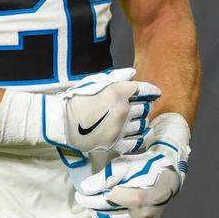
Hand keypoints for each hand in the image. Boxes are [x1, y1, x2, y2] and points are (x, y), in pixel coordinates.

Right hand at [41, 68, 159, 169]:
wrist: (63, 123)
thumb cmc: (78, 100)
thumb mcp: (95, 82)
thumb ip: (117, 77)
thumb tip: (134, 73)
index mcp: (118, 93)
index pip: (144, 90)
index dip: (152, 91)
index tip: (155, 93)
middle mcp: (122, 111)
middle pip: (146, 108)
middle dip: (146, 105)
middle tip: (144, 106)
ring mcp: (120, 129)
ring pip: (142, 125)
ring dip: (143, 121)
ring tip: (139, 119)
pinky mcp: (115, 144)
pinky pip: (136, 142)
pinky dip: (140, 138)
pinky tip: (140, 134)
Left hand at [75, 144, 185, 217]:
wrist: (168, 176)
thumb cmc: (145, 166)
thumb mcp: (124, 167)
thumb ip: (103, 179)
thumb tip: (85, 189)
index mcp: (136, 198)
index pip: (104, 202)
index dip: (89, 200)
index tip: (80, 195)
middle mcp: (142, 215)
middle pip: (107, 215)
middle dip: (93, 209)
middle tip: (86, 201)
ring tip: (94, 210)